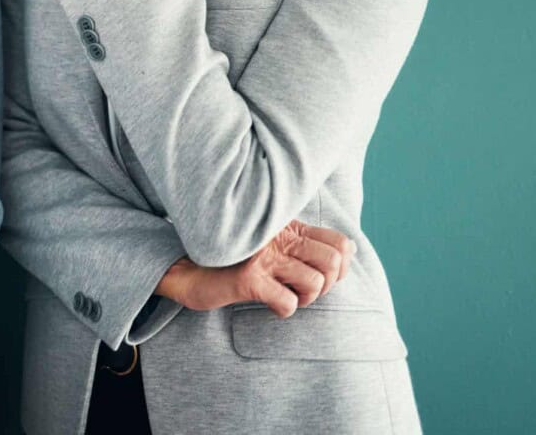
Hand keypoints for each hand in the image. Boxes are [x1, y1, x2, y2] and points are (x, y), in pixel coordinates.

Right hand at [156, 220, 356, 318]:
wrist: (187, 268)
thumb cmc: (234, 259)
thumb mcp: (271, 242)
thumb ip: (304, 242)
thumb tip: (348, 250)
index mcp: (287, 226)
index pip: (340, 242)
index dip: (342, 265)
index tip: (325, 276)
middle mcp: (277, 236)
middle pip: (333, 261)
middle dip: (327, 285)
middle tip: (305, 290)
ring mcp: (263, 256)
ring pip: (315, 283)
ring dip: (306, 298)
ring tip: (287, 296)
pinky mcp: (248, 278)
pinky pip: (288, 302)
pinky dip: (285, 309)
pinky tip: (270, 304)